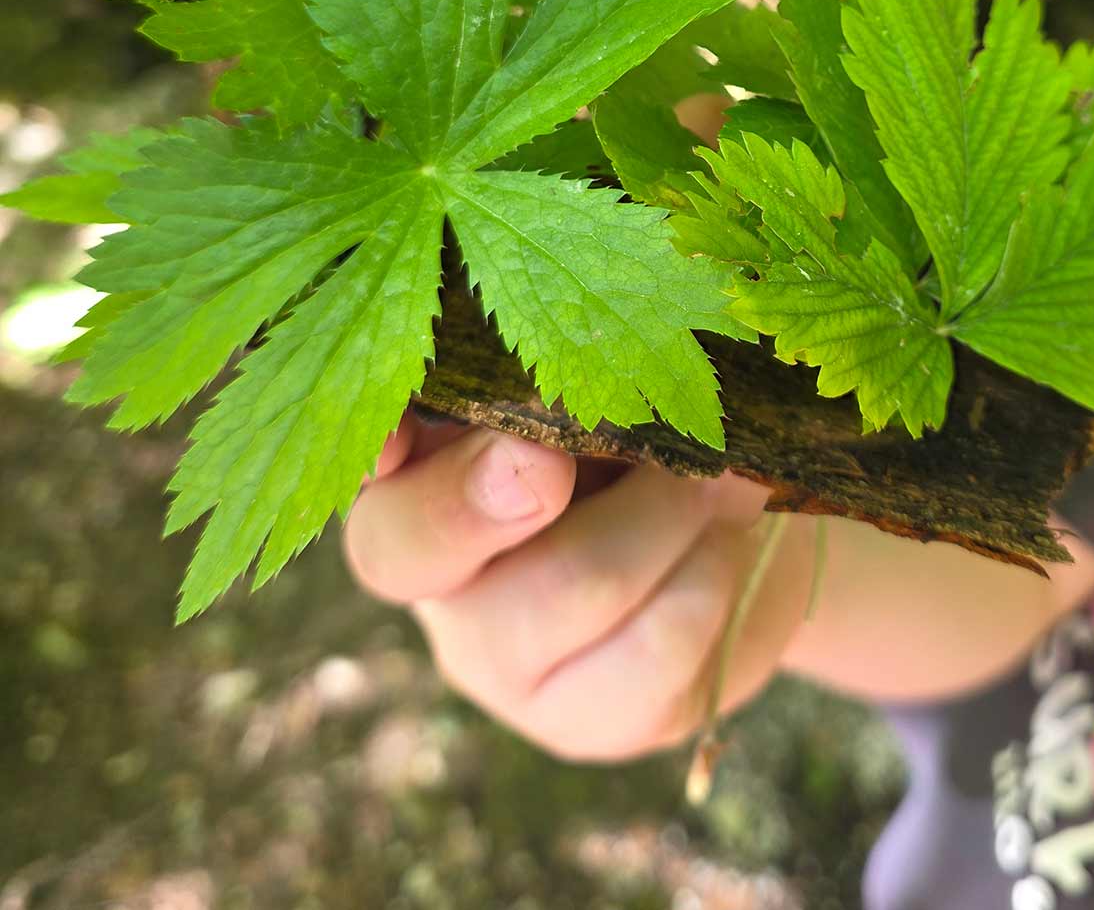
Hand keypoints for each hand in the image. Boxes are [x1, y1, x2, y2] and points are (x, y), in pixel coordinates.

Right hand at [344, 414, 817, 762]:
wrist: (737, 536)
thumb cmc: (649, 432)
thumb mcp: (601, 392)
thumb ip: (562, 379)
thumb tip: (564, 371)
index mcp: (415, 477)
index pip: (354, 471)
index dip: (369, 452)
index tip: (398, 435)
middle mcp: (438, 579)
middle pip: (427, 543)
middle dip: (518, 480)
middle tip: (603, 432)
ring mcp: (501, 663)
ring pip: (576, 582)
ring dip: (668, 509)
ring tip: (722, 472)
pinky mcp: (588, 722)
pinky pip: (658, 643)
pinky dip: (712, 569)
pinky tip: (731, 536)